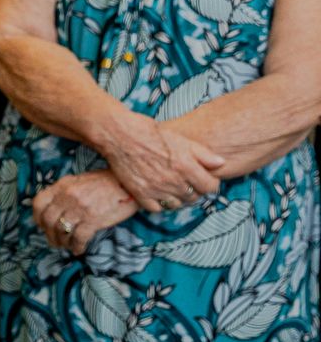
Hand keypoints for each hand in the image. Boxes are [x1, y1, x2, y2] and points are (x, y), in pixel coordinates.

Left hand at [33, 169, 136, 254]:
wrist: (128, 184)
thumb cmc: (105, 182)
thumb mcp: (79, 181)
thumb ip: (64, 192)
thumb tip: (53, 208)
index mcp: (62, 186)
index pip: (39, 203)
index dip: (37, 217)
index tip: (41, 226)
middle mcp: (68, 196)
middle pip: (48, 220)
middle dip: (49, 234)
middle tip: (54, 242)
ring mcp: (80, 208)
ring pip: (61, 230)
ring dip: (62, 242)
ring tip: (66, 246)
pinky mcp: (93, 219)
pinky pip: (78, 238)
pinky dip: (76, 246)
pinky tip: (78, 250)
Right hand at [93, 114, 224, 212]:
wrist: (120, 134)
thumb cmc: (151, 133)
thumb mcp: (182, 139)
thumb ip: (204, 153)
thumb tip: (221, 164)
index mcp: (186, 166)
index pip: (211, 187)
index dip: (210, 183)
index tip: (205, 179)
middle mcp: (173, 181)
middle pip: (194, 197)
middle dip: (194, 191)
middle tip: (187, 182)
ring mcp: (156, 189)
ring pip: (177, 205)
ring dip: (178, 198)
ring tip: (173, 187)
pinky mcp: (140, 193)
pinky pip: (157, 208)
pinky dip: (160, 203)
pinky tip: (158, 192)